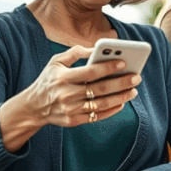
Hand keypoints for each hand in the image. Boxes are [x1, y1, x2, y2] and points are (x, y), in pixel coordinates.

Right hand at [24, 45, 140, 126]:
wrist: (33, 106)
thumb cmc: (49, 79)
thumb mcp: (56, 61)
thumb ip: (76, 52)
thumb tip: (97, 49)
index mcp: (63, 77)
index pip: (90, 72)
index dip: (108, 67)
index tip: (124, 62)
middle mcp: (67, 94)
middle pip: (99, 89)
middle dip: (120, 83)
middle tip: (136, 77)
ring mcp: (70, 109)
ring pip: (101, 104)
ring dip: (120, 98)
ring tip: (133, 91)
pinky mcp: (73, 121)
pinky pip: (96, 117)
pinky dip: (111, 111)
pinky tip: (122, 103)